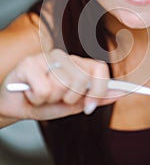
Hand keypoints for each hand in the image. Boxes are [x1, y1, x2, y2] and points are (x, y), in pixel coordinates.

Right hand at [0, 49, 119, 123]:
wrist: (14, 107)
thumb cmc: (43, 103)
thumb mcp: (72, 105)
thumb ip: (95, 98)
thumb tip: (120, 93)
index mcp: (77, 65)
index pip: (99, 67)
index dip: (100, 89)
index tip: (90, 106)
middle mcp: (64, 58)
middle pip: (82, 80)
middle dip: (70, 99)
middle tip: (56, 99)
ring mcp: (46, 57)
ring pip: (62, 85)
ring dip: (51, 100)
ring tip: (41, 96)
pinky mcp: (29, 63)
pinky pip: (44, 90)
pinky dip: (36, 99)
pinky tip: (30, 93)